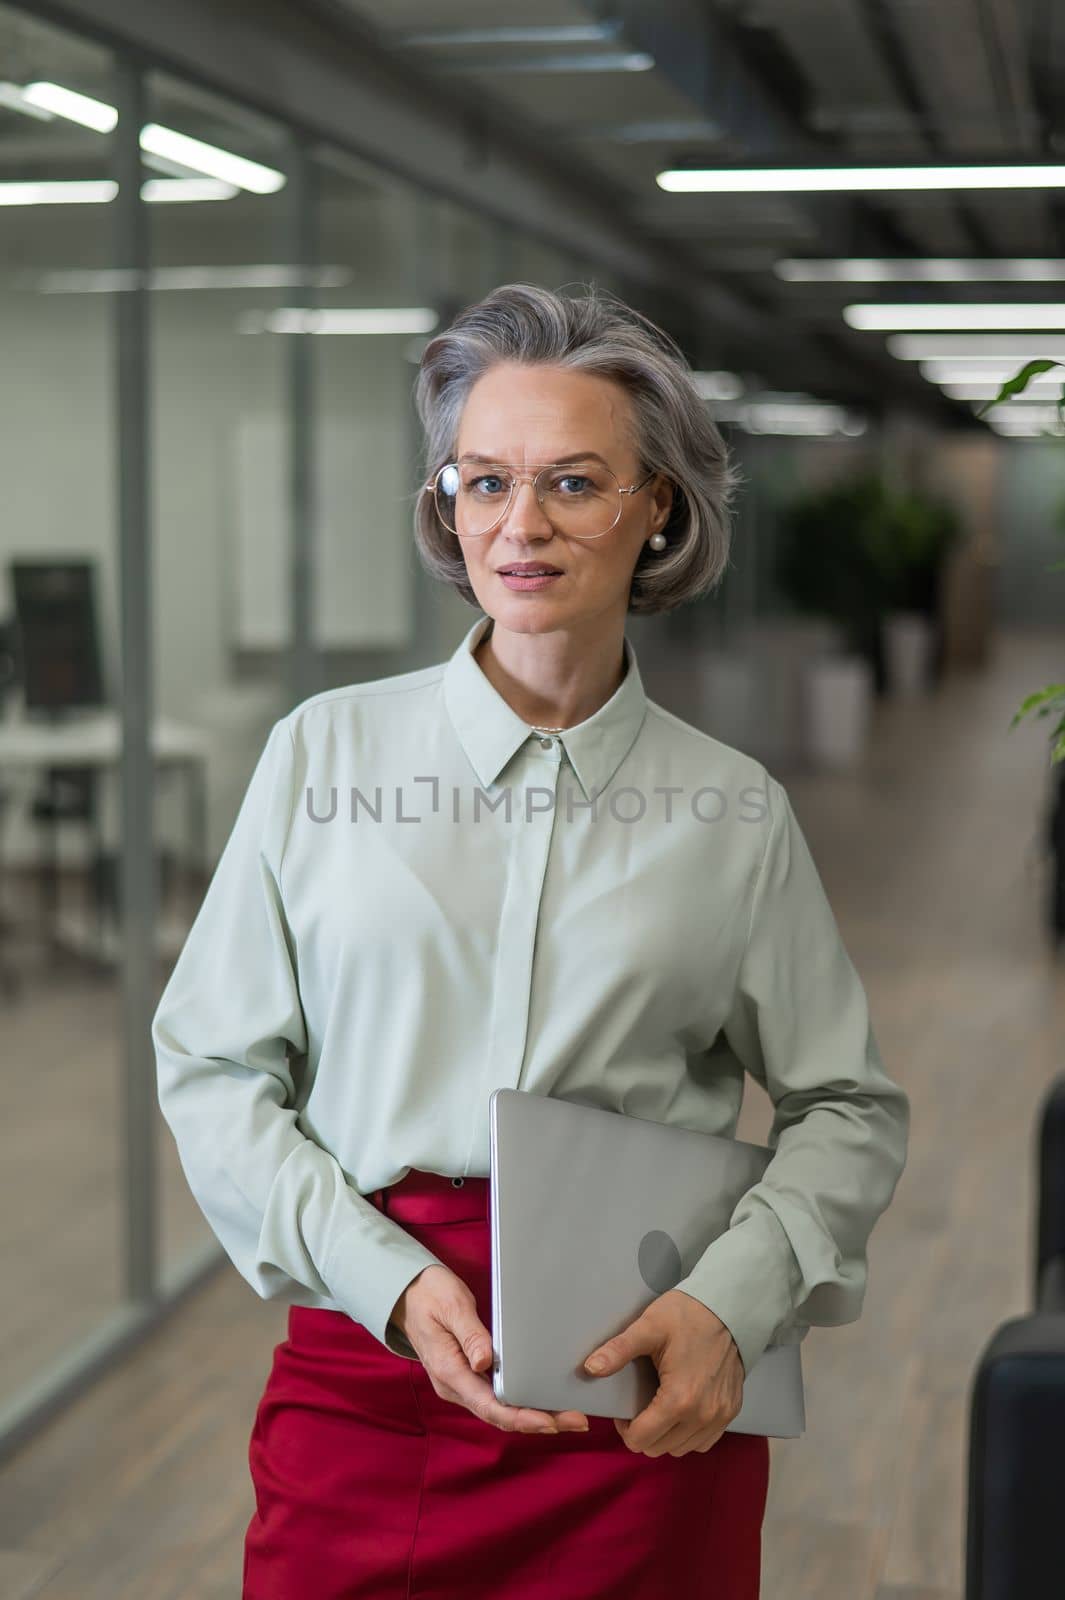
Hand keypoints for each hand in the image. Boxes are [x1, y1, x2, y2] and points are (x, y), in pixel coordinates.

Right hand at [391, 1265, 589, 1435]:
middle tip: (577, 1422)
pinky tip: (542, 1400)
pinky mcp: (468, 1376)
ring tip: (569, 1415)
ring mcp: (461, 1383)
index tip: (550, 1422)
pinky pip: (496, 1397)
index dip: (521, 1417)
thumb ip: (469, 1334)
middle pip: (500, 1415)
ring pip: (499, 1409)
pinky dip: (521, 1403)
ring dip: (533, 1416)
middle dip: (539, 1422)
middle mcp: (455, 1385)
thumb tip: (485, 1362)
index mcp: (449, 1370)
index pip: (489, 1405)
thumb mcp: (450, 1306)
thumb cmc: (429, 1295)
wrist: (408, 1294)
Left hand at [582, 1289, 743, 1456]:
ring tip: (659, 1407)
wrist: (730, 1307)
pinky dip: (688, 1435)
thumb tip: (589, 1368)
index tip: (624, 1409)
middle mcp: (702, 1415)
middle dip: (643, 1433)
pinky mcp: (731, 1411)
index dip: (625, 1428)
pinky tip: (681, 1412)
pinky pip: (704, 1441)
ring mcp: (720, 1416)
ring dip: (665, 1436)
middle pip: (659, 1448)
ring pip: (681, 1449)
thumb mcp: (648, 1327)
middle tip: (639, 1406)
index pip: (640, 1440)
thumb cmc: (687, 1315)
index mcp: (678, 1398)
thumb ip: (618, 1351)